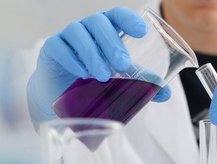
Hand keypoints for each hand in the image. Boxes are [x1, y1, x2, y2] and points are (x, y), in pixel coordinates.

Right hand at [27, 6, 171, 123]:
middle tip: (123, 64)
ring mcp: (67, 36)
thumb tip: (166, 93)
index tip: (142, 32)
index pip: (117, 15)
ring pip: (79, 33)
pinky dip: (72, 59)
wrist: (60, 95)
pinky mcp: (50, 48)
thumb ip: (140, 81)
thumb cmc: (93, 79)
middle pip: (98, 23)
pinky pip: (59, 47)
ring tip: (104, 76)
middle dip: (112, 43)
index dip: (129, 19)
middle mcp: (87, 28)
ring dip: (93, 54)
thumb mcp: (118, 78)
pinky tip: (82, 73)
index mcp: (106, 30)